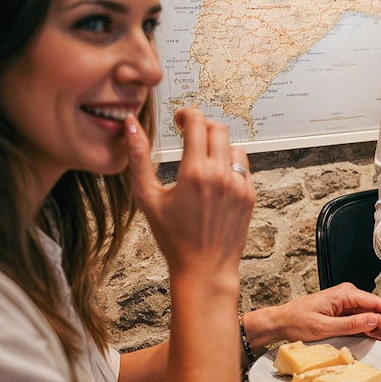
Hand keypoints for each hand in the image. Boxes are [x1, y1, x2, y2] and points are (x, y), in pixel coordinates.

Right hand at [126, 107, 254, 280]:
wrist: (204, 268)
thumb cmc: (172, 237)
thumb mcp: (147, 197)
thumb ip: (138, 157)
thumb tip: (130, 125)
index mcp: (195, 172)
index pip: (198, 123)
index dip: (187, 113)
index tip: (180, 118)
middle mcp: (221, 175)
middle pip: (218, 128)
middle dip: (203, 126)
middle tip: (190, 135)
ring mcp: (240, 185)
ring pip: (234, 146)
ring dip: (218, 146)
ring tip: (202, 161)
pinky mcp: (250, 195)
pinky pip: (243, 167)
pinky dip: (230, 166)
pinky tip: (215, 181)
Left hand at [249, 284, 380, 346]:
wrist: (280, 322)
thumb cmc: (297, 322)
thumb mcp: (325, 327)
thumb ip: (352, 324)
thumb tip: (374, 320)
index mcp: (344, 294)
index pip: (375, 302)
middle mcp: (345, 294)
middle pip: (373, 306)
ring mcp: (343, 301)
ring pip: (367, 312)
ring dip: (376, 324)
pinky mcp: (340, 308)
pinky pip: (358, 316)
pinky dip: (366, 325)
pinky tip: (373, 334)